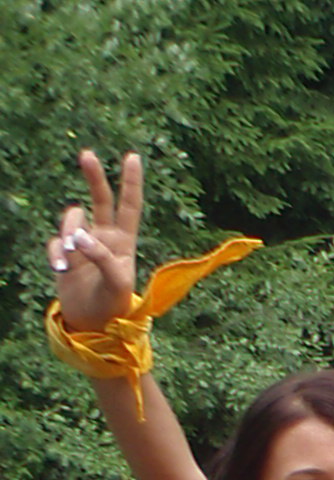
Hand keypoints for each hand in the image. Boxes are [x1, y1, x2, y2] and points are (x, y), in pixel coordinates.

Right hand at [47, 149, 139, 331]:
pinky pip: (55, 243)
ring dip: (69, 233)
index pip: (130, 206)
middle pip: (100, 199)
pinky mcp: (64, 254)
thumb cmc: (115, 305)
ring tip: (72, 257)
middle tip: (87, 155)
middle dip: (94, 177)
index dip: (131, 182)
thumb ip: (101, 257)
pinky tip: (61, 270)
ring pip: (71, 220)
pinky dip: (56, 254)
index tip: (132, 157)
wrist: (94, 325)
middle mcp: (105, 237)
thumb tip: (78, 237)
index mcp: (125, 241)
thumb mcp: (116, 282)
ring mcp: (83, 244)